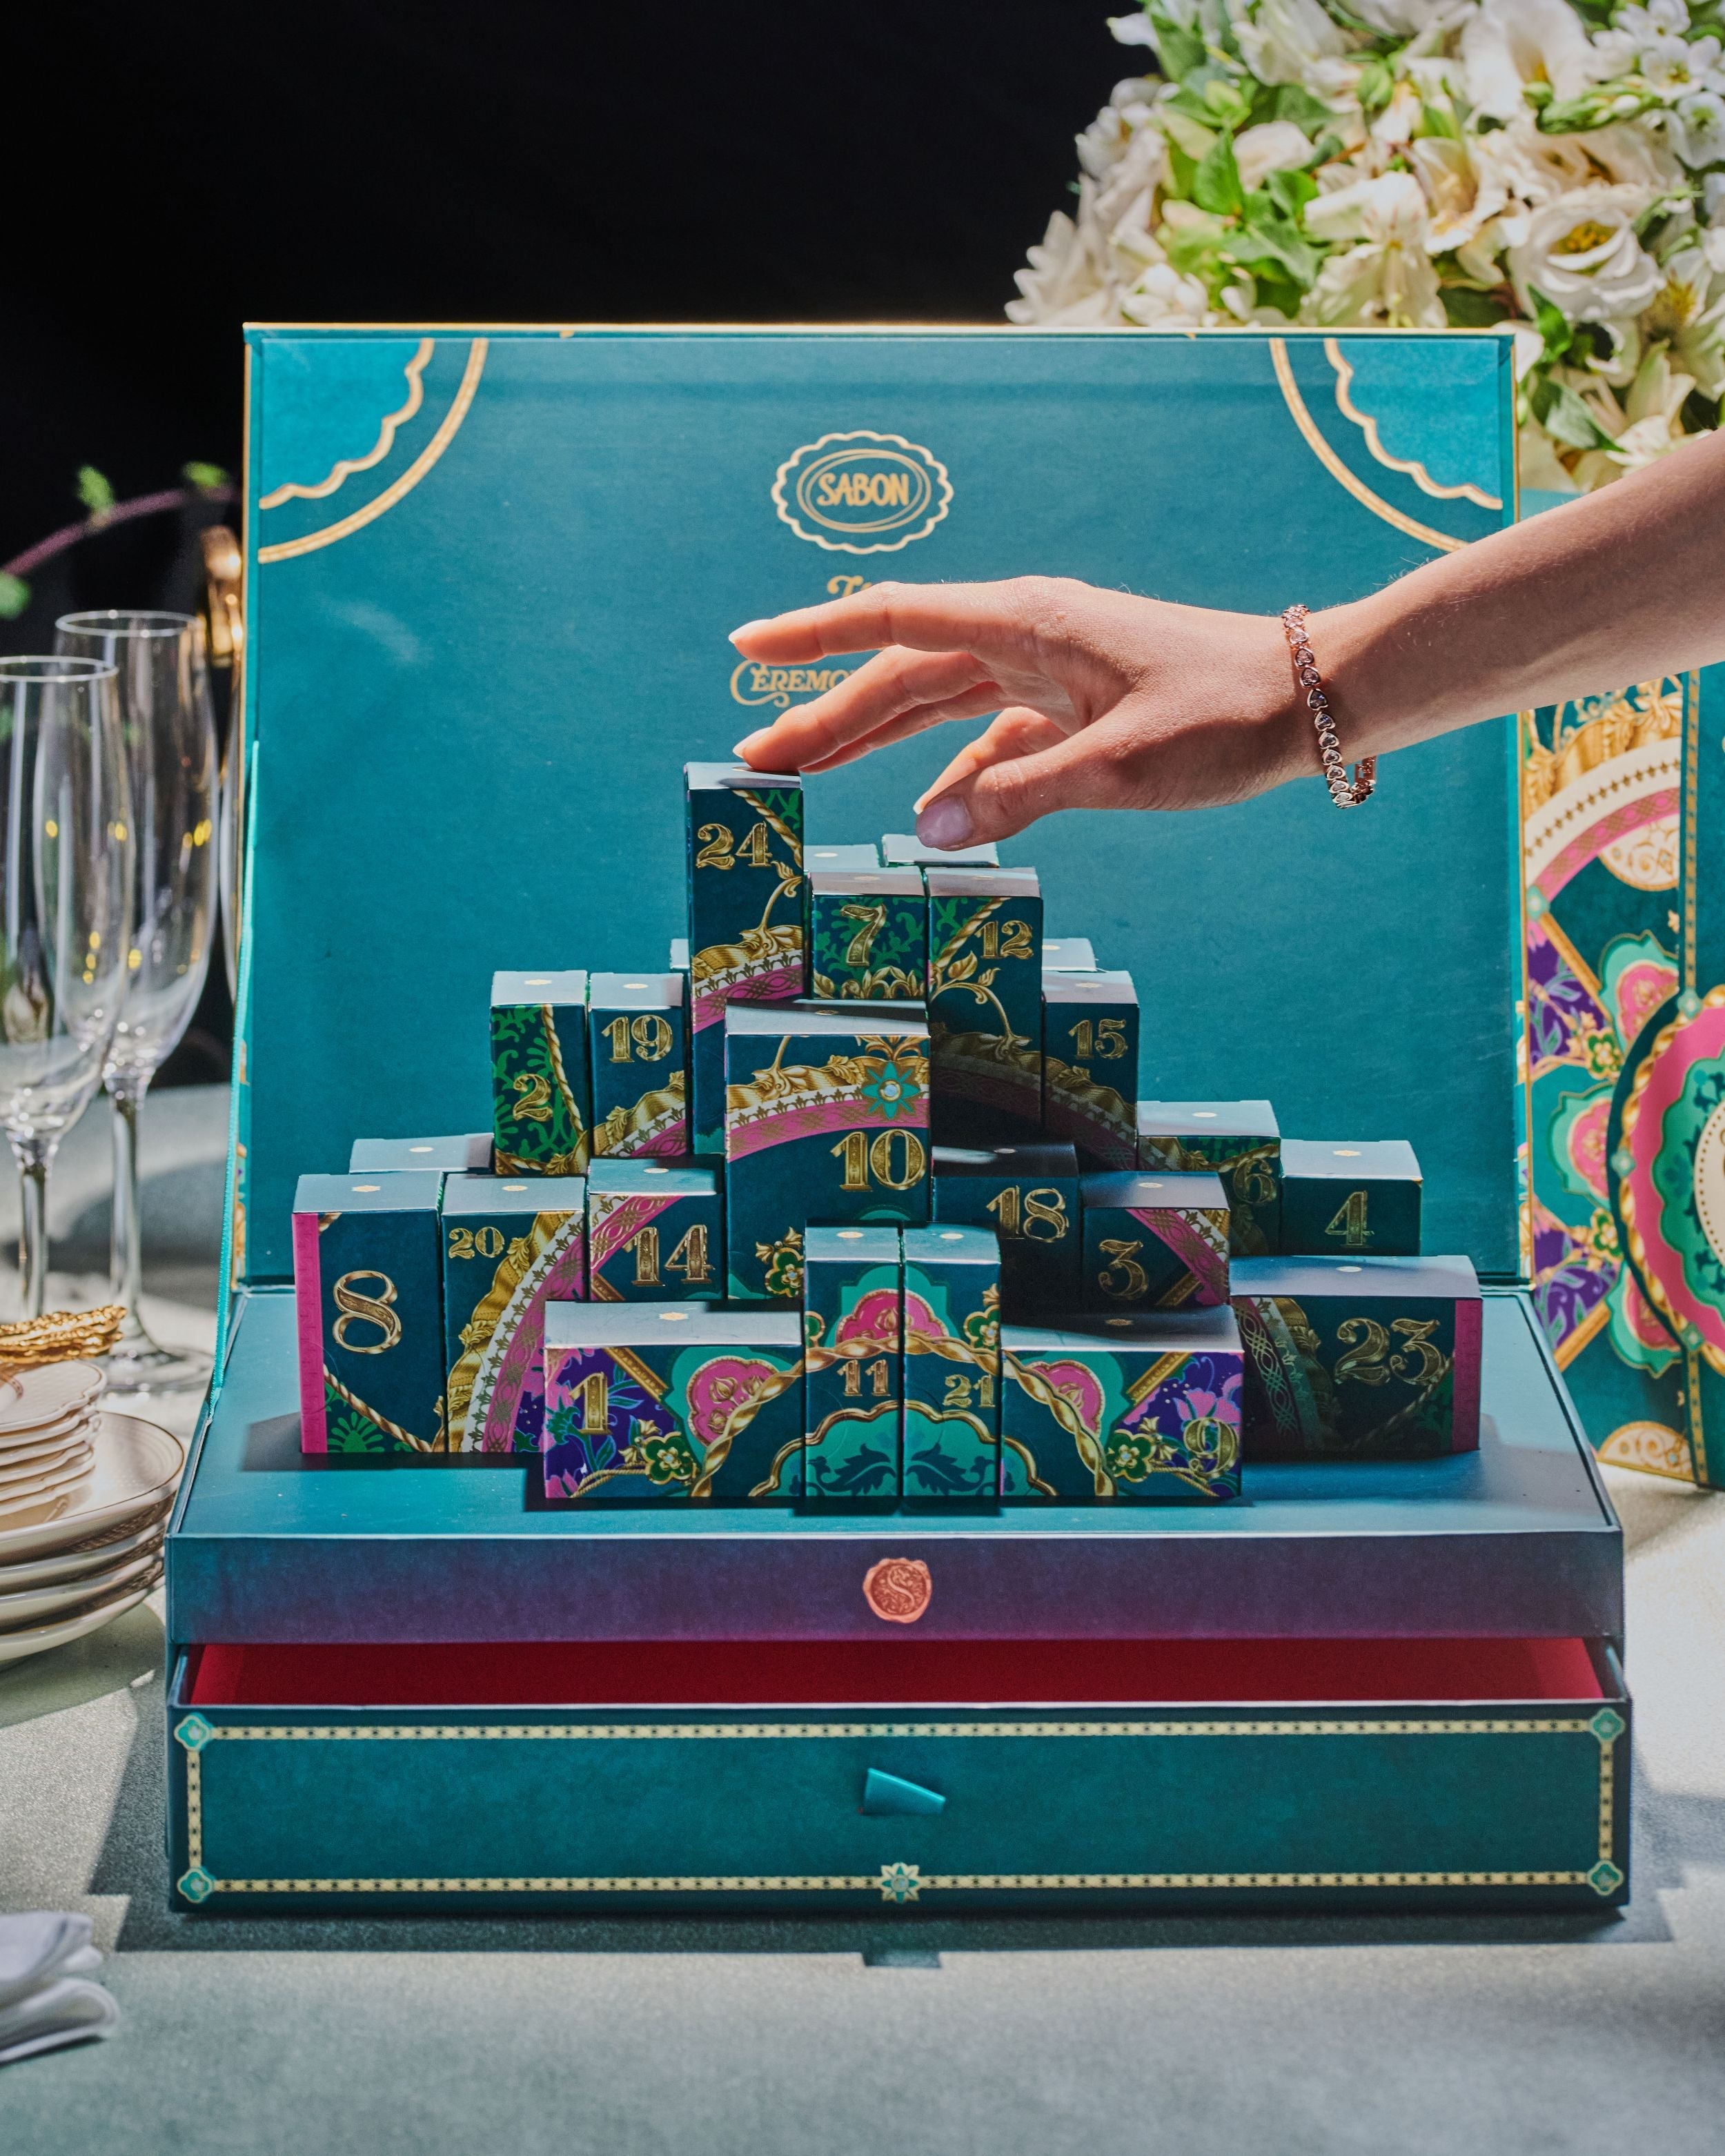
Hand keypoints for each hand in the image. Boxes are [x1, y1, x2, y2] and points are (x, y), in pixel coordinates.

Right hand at [728, 576, 1312, 848]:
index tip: (746, 648)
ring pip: (936, 703)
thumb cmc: (1227, 717)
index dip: (814, 637)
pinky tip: (923, 812)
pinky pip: (990, 738)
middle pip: (900, 673)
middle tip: (753, 760)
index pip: (893, 622)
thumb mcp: (1121, 765)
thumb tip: (928, 831)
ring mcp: (1049, 672)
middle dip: (823, 715)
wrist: (1315, 699)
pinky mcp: (1075, 708)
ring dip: (873, 740)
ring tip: (804, 774)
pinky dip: (950, 773)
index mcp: (1027, 626)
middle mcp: (1026, 637)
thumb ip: (1020, 797)